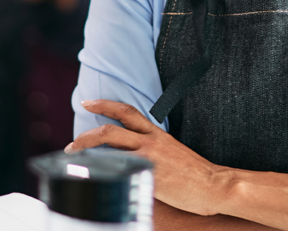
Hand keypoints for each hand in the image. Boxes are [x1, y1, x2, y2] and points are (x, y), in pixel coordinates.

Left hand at [67, 99, 228, 216]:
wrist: (214, 184)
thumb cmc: (195, 173)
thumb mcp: (173, 152)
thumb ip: (153, 149)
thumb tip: (134, 154)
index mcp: (157, 134)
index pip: (127, 112)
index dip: (105, 105)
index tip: (88, 102)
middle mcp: (151, 142)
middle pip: (111, 129)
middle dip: (86, 135)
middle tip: (72, 143)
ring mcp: (149, 158)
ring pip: (110, 145)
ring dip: (88, 149)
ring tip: (75, 157)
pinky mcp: (149, 175)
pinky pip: (120, 169)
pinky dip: (104, 171)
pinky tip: (94, 177)